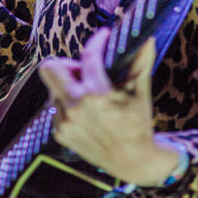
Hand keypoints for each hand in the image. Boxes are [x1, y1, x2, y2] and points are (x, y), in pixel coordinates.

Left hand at [37, 28, 178, 185]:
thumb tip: (147, 37)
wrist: (133, 161)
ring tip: (90, 95)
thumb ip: (141, 62)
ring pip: (53, 88)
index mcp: (96, 94)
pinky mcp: (60, 133)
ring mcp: (64, 122)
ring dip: (68, 86)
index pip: (88, 56)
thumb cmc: (138, 123)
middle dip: (67, 64)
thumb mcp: (140, 92)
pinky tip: (86, 112)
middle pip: (50, 68)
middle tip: (85, 71)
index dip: (97, 41)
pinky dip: (69, 104)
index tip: (103, 36)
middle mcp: (75, 107)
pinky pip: (56, 107)